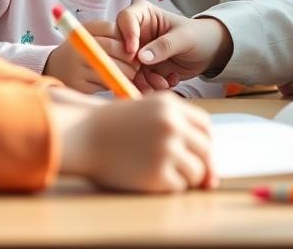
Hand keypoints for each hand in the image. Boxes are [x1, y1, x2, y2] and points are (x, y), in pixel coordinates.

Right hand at [43, 22, 137, 93]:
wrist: (55, 67)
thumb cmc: (81, 50)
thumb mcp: (91, 35)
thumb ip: (110, 33)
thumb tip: (133, 44)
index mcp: (82, 31)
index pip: (109, 28)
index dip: (125, 38)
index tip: (134, 47)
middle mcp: (77, 47)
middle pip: (111, 47)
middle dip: (129, 56)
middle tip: (137, 63)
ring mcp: (77, 67)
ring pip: (110, 69)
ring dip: (126, 73)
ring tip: (131, 73)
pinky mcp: (79, 86)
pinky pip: (105, 84)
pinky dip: (114, 83)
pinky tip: (116, 82)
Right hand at [49, 90, 214, 191]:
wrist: (81, 136)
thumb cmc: (112, 127)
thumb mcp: (146, 111)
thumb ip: (177, 128)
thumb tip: (210, 168)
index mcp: (171, 106)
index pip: (206, 127)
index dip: (203, 142)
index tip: (195, 152)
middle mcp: (172, 125)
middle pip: (206, 151)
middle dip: (199, 164)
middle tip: (182, 170)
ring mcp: (166, 149)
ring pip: (197, 172)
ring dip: (184, 177)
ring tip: (161, 172)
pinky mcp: (158, 173)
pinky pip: (178, 186)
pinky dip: (168, 187)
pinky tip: (149, 178)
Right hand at [115, 1, 232, 86]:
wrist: (209, 53)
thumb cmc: (198, 36)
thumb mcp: (184, 38)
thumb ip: (164, 45)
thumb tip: (141, 57)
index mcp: (144, 15)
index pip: (125, 19)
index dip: (126, 34)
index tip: (133, 51)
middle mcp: (137, 33)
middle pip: (119, 47)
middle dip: (131, 65)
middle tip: (148, 75)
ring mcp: (138, 52)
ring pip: (127, 68)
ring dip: (143, 80)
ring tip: (163, 83)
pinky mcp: (143, 69)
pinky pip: (138, 80)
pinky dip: (151, 85)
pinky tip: (168, 82)